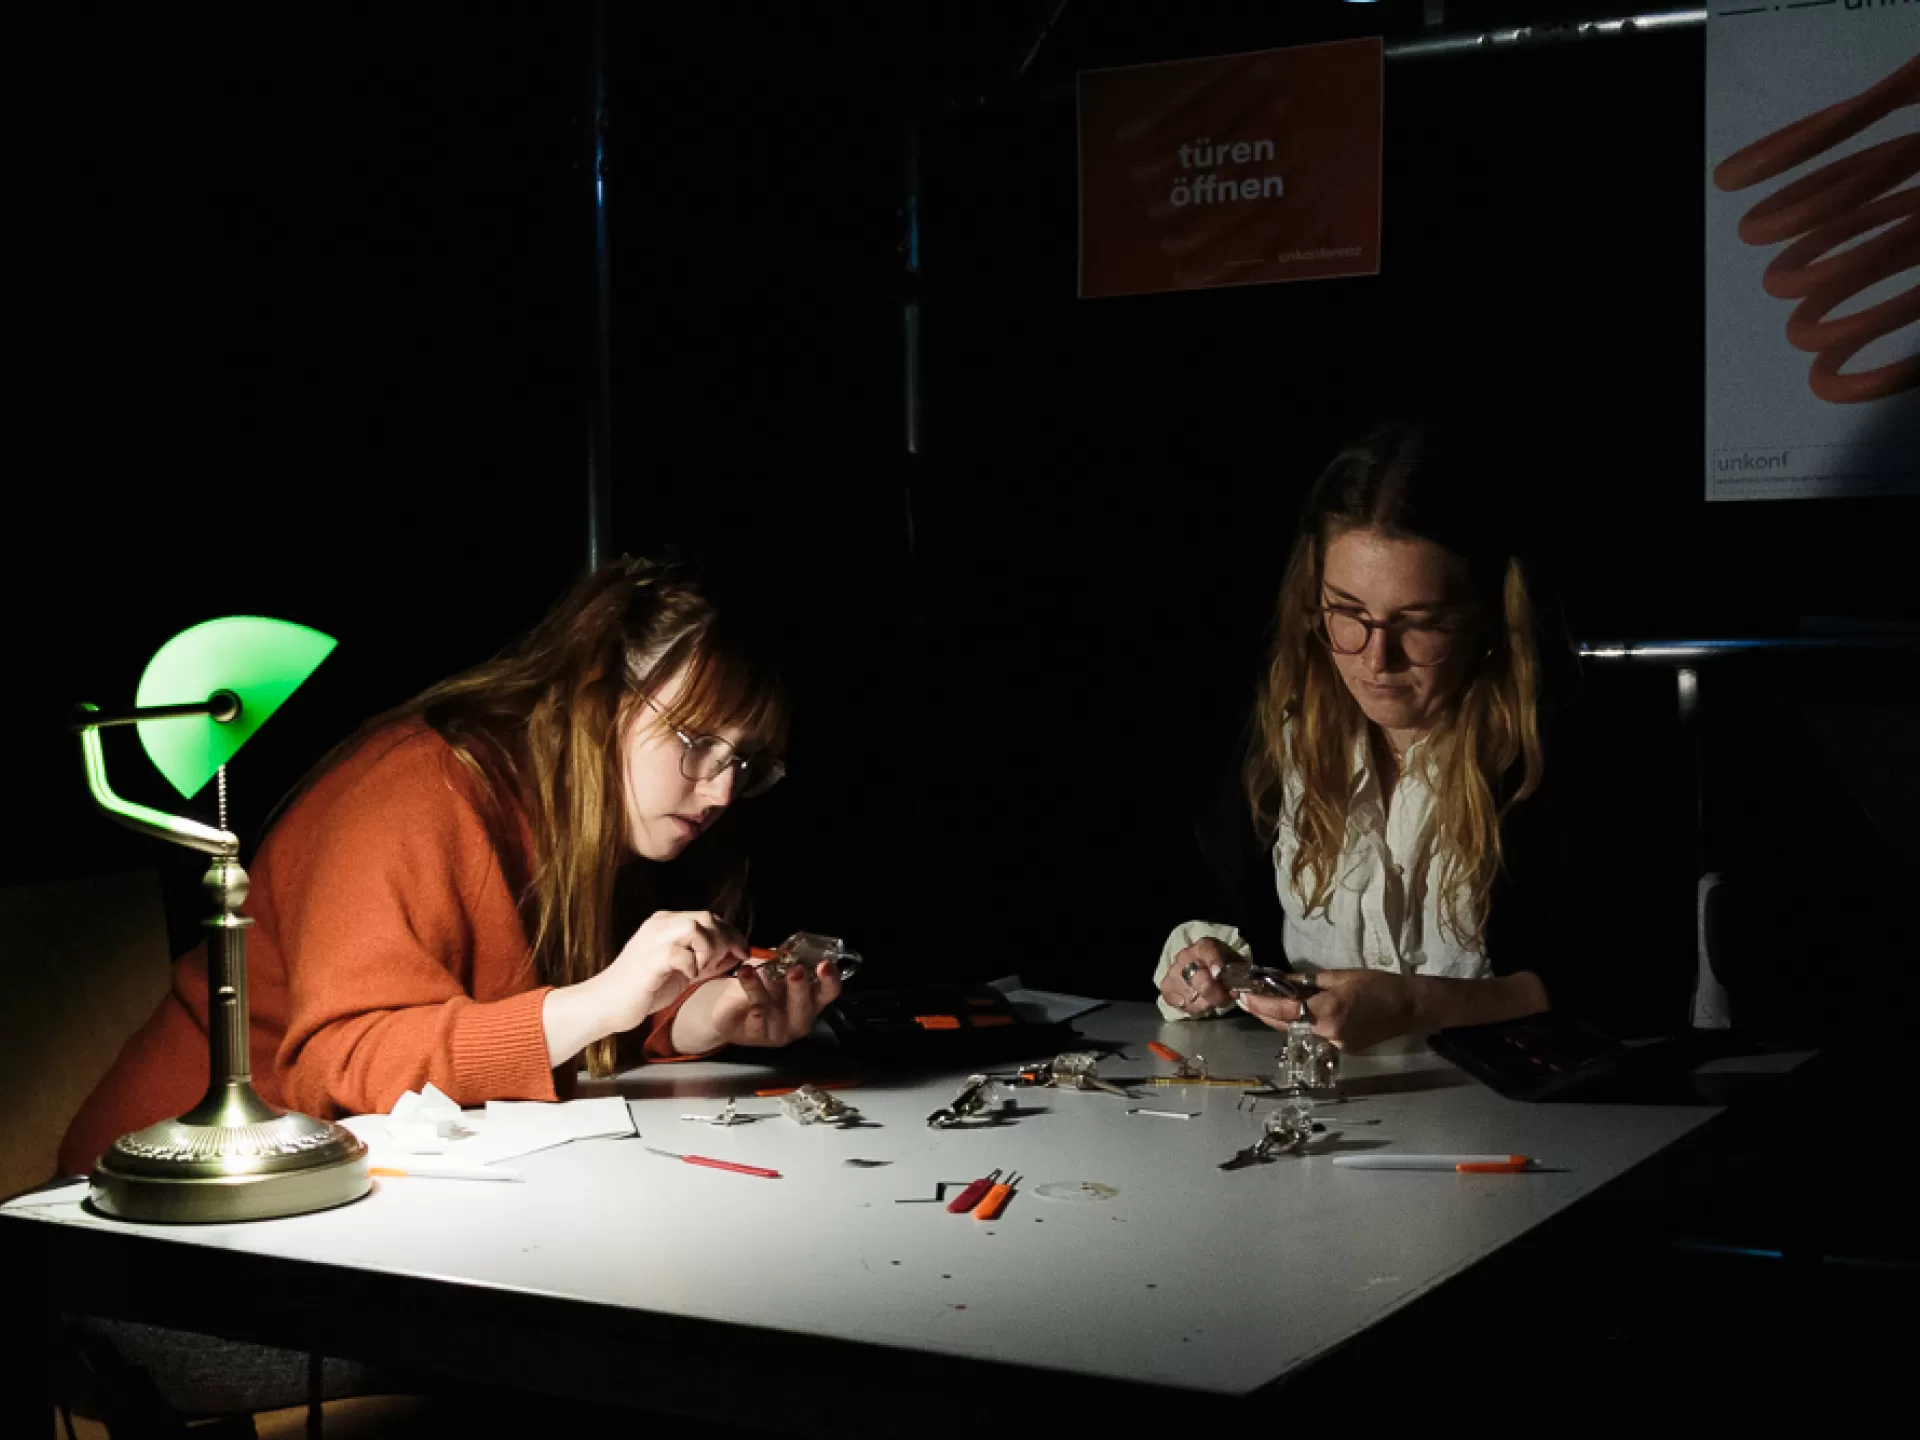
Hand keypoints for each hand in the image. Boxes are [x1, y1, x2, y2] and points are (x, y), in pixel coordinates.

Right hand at [595, 910, 748, 1032]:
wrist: (606, 1004)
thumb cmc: (643, 989)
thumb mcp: (682, 971)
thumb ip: (707, 961)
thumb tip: (735, 955)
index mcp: (666, 923)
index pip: (708, 917)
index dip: (731, 932)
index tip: (743, 950)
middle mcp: (660, 924)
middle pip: (706, 918)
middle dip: (726, 940)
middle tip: (729, 961)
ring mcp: (654, 939)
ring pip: (697, 927)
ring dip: (709, 950)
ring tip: (700, 970)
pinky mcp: (651, 958)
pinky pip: (683, 954)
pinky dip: (692, 967)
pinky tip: (686, 977)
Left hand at [672, 957, 844, 1052]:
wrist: (729, 1012)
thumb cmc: (760, 987)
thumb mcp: (772, 970)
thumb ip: (781, 959)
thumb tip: (783, 948)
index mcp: (810, 999)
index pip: (829, 991)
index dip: (830, 979)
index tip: (825, 964)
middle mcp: (800, 1017)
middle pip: (805, 1005)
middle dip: (800, 988)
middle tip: (795, 971)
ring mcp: (780, 1030)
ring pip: (775, 1013)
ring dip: (762, 990)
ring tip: (747, 971)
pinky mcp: (758, 1036)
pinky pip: (758, 1027)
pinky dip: (757, 1017)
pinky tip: (754, 1008)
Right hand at [1157, 938, 1236, 1016]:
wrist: (1203, 968)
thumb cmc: (1222, 966)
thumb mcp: (1234, 964)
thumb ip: (1236, 975)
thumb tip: (1234, 990)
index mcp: (1204, 946)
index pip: (1208, 950)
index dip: (1214, 962)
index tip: (1219, 973)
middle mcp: (1185, 956)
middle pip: (1199, 981)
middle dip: (1216, 994)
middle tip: (1225, 998)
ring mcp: (1172, 972)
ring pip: (1191, 997)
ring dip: (1206, 1004)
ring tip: (1213, 1000)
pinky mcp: (1166, 987)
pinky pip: (1178, 1003)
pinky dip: (1191, 1007)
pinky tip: (1198, 1002)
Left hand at [1235, 969, 1418, 1051]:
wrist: (1408, 1007)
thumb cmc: (1377, 984)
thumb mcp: (1339, 976)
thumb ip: (1307, 981)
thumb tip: (1280, 979)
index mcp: (1327, 1011)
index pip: (1284, 1009)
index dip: (1260, 1003)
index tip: (1242, 996)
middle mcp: (1328, 1033)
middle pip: (1286, 1024)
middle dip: (1264, 1012)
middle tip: (1245, 999)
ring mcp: (1335, 1044)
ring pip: (1298, 1032)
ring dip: (1280, 1019)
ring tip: (1262, 1003)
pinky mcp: (1341, 1049)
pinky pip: (1313, 1036)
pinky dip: (1300, 1024)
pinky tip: (1293, 1013)